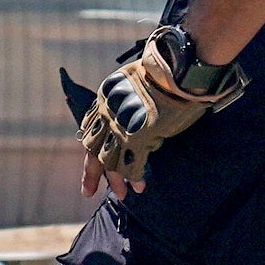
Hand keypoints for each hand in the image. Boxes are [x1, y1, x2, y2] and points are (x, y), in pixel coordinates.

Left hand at [75, 33, 242, 193]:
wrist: (176, 69)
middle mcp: (107, 115)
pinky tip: (140, 186)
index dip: (90, 149)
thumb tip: (134, 120)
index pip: (91, 130)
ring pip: (111, 162)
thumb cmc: (163, 73)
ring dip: (116, 181)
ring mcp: (121, 128)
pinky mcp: (138, 138)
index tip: (90, 162)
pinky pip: (132, 165)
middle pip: (93, 150)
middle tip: (88, 192)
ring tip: (121, 195)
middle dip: (91, 174)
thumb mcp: (134, 84)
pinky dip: (135, 178)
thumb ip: (128, 103)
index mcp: (104, 100)